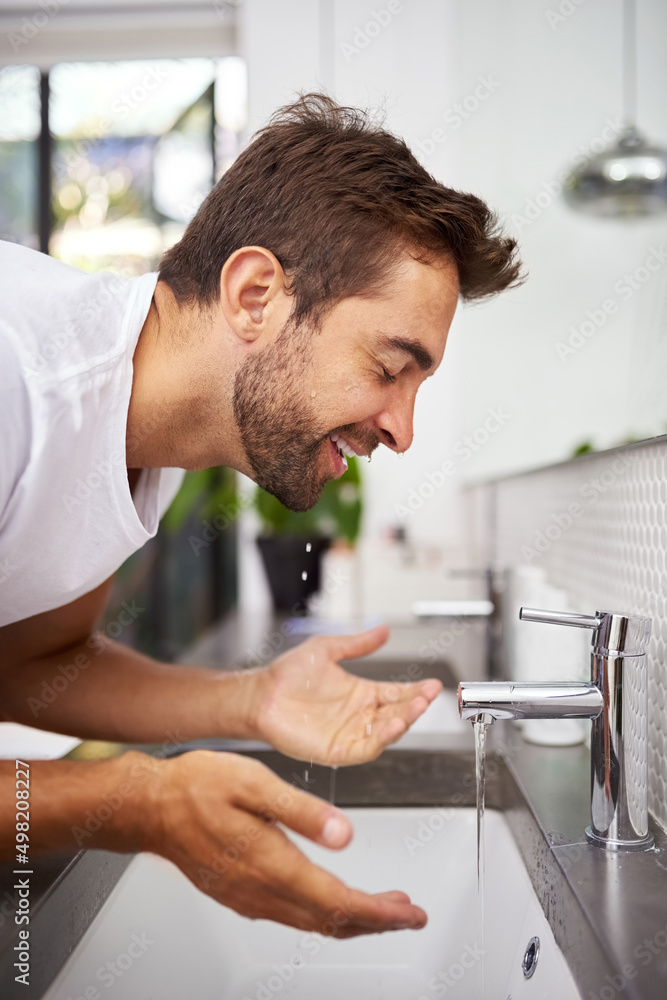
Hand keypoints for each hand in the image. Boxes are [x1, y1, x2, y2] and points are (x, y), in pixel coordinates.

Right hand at [148, 750, 426, 935]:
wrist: (149, 807)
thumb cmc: (196, 788)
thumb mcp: (253, 782)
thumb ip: (301, 810)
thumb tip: (345, 834)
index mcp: (271, 863)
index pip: (338, 902)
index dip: (380, 913)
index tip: (409, 913)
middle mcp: (261, 890)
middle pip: (331, 921)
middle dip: (377, 921)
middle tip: (408, 913)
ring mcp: (249, 897)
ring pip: (312, 923)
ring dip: (353, 919)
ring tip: (383, 906)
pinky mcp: (240, 894)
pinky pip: (291, 916)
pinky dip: (324, 914)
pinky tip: (333, 900)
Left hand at [249, 625, 441, 764]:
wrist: (260, 695)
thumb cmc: (287, 675)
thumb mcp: (327, 650)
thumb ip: (357, 644)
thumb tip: (383, 630)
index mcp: (361, 693)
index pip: (396, 693)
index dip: (415, 690)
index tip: (432, 684)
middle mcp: (359, 716)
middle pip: (397, 713)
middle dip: (415, 705)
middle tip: (427, 696)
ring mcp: (350, 734)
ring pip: (386, 732)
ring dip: (403, 722)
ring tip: (415, 709)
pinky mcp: (338, 750)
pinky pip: (366, 749)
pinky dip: (381, 740)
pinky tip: (391, 727)